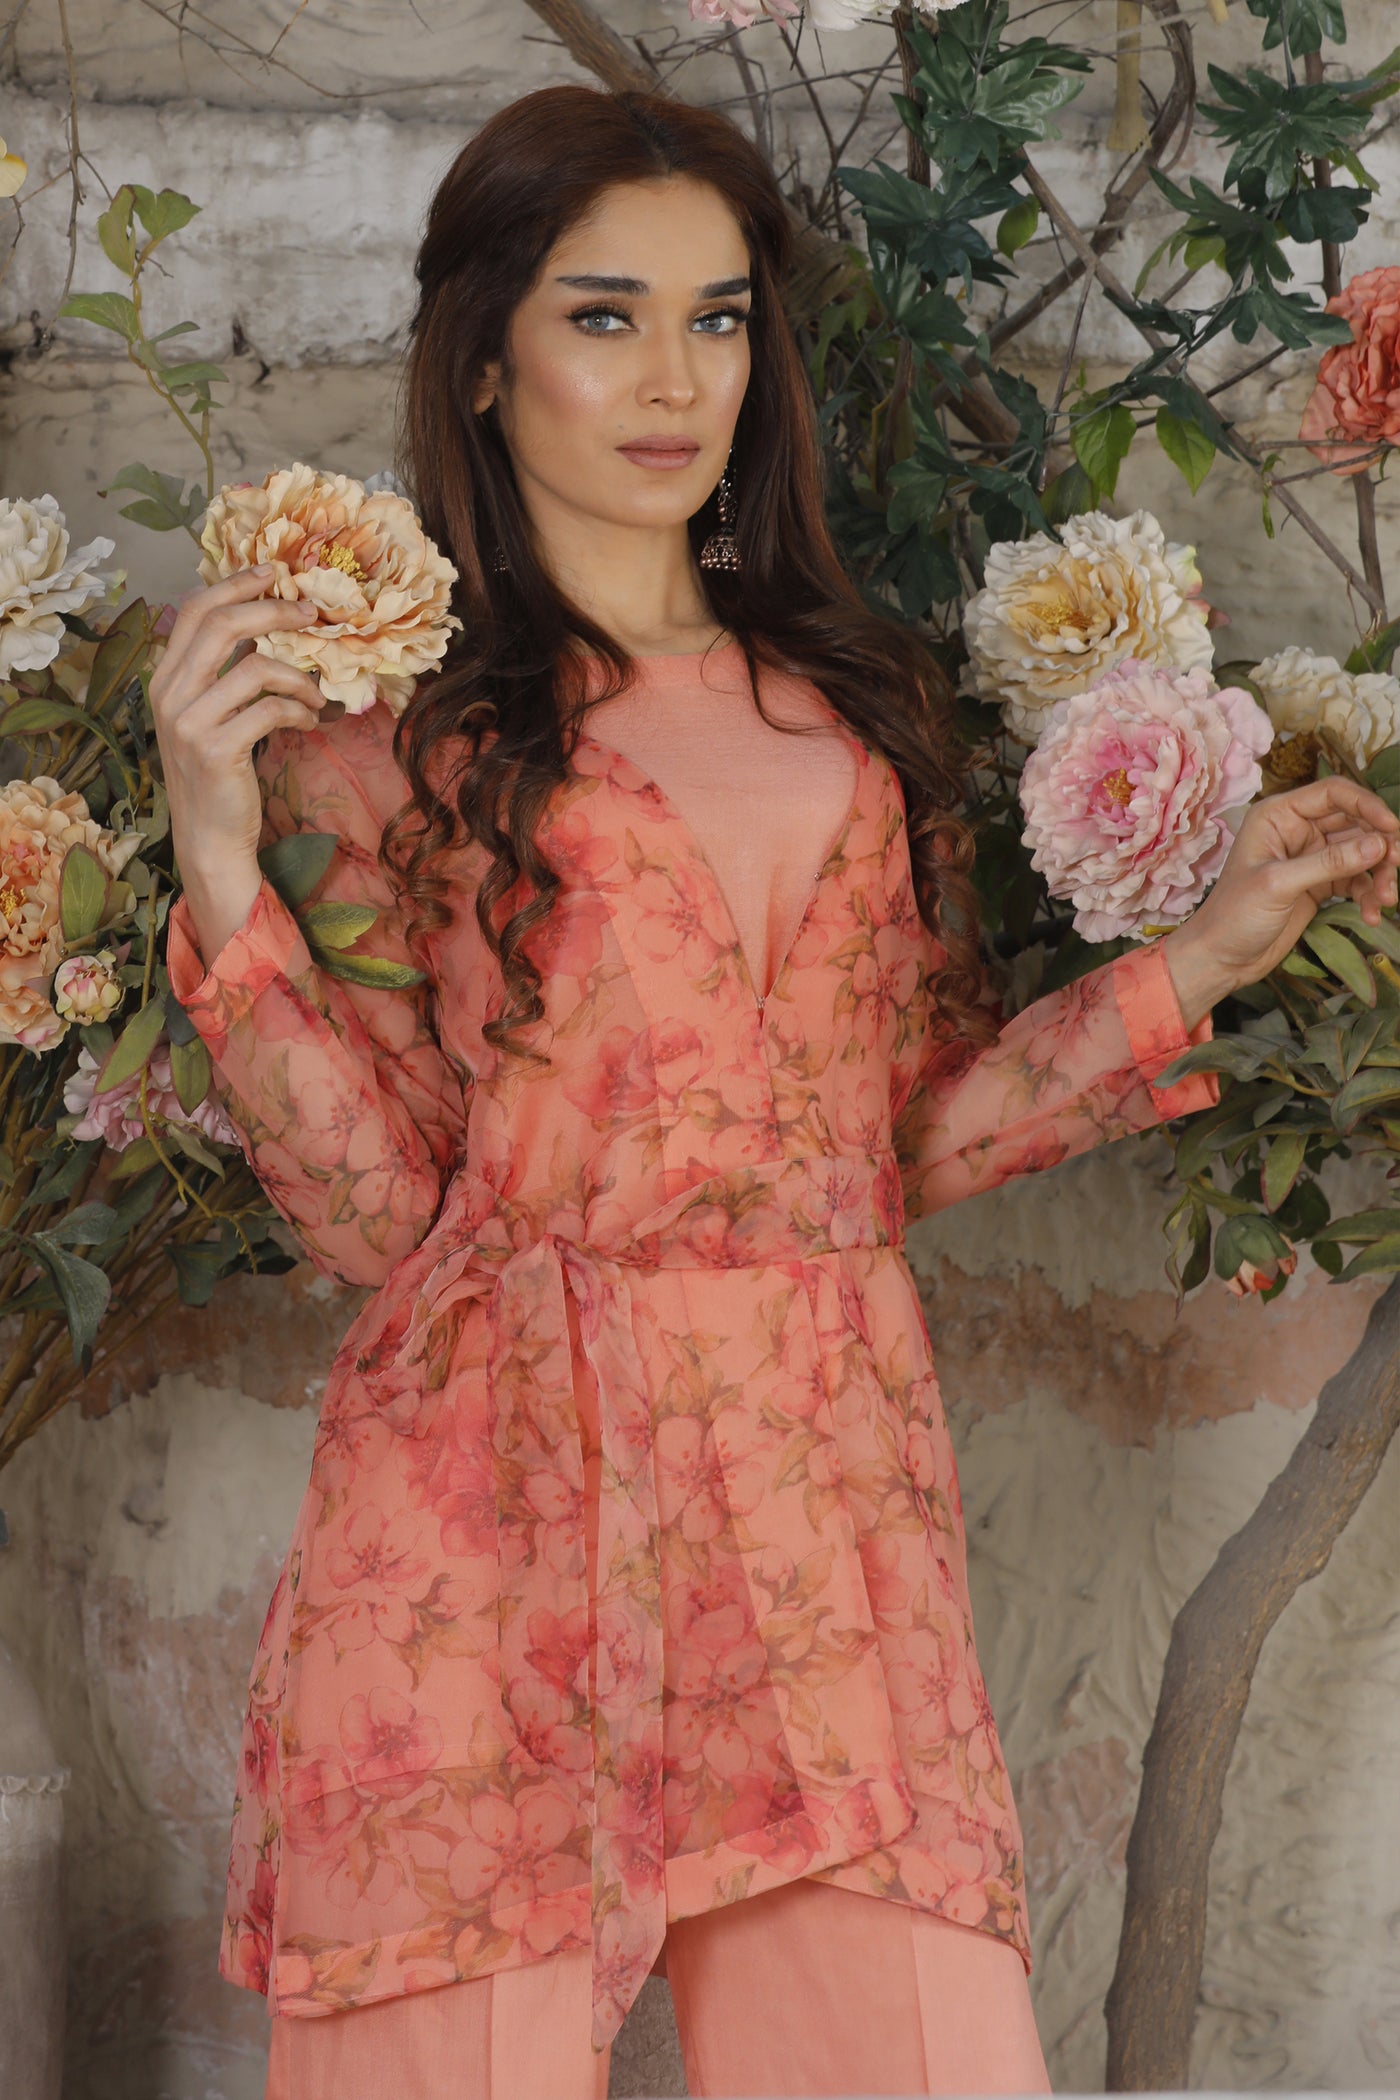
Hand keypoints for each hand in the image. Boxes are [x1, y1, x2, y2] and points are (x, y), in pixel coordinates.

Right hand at [150, 567, 324, 959]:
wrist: (209, 837)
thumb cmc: (218, 774)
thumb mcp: (211, 716)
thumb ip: (222, 674)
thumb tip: (260, 629)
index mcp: (165, 679)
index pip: (196, 610)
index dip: (236, 583)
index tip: (273, 572)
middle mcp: (170, 694)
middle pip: (224, 624)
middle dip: (274, 610)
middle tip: (312, 614)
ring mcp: (190, 722)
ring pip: (256, 667)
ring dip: (299, 677)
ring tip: (318, 696)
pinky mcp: (217, 749)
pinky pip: (271, 710)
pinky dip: (301, 711)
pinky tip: (311, 723)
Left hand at [1168, 775, 1399, 998]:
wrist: (1221, 959)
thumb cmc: (1234, 915)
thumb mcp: (1279, 885)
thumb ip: (1329, 863)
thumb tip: (1378, 844)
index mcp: (1278, 816)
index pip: (1333, 794)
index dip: (1367, 805)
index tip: (1393, 829)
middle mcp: (1297, 830)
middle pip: (1354, 823)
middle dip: (1379, 844)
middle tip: (1395, 866)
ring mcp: (1310, 858)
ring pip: (1360, 853)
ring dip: (1378, 874)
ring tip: (1386, 899)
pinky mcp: (1319, 885)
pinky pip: (1355, 880)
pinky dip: (1367, 895)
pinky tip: (1372, 915)